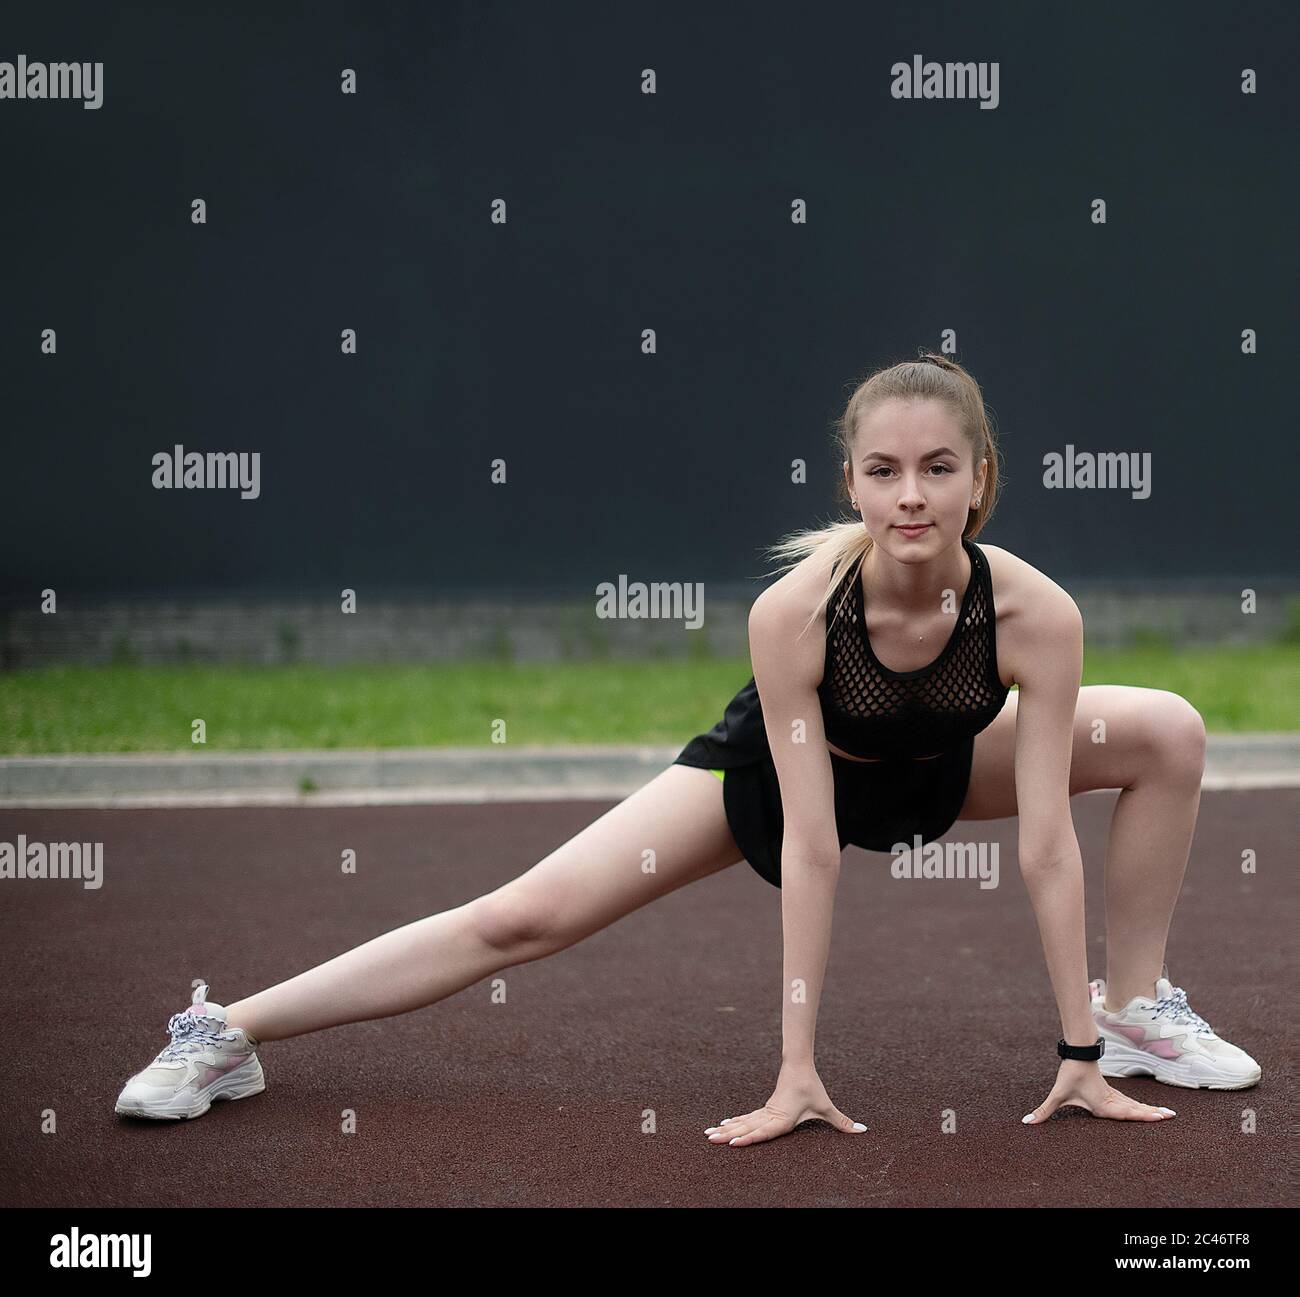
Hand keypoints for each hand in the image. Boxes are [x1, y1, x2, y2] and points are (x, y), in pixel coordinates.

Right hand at [705, 1065, 866, 1146]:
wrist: (799, 1064)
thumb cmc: (812, 1087)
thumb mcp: (826, 1107)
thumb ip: (843, 1122)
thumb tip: (864, 1131)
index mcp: (782, 1118)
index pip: (763, 1130)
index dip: (747, 1137)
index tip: (731, 1142)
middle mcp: (770, 1115)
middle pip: (746, 1126)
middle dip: (727, 1134)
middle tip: (710, 1140)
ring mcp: (765, 1111)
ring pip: (742, 1122)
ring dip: (726, 1128)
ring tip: (709, 1135)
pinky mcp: (764, 1109)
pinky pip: (746, 1117)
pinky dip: (733, 1122)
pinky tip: (722, 1125)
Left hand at [1021, 1060, 1176, 1123]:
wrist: (1077, 1054)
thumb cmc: (1069, 1075)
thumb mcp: (1056, 1095)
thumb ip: (1043, 1111)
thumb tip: (1026, 1122)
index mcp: (1102, 1104)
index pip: (1125, 1113)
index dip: (1142, 1116)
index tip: (1159, 1117)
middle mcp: (1111, 1101)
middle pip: (1135, 1109)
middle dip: (1153, 1114)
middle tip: (1171, 1117)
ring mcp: (1114, 1096)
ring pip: (1134, 1105)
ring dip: (1150, 1110)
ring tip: (1168, 1115)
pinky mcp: (1112, 1092)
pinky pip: (1130, 1102)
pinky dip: (1141, 1107)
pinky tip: (1149, 1110)